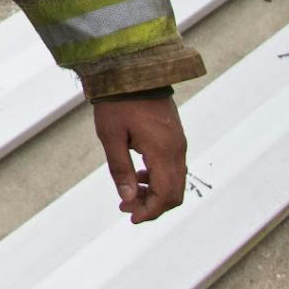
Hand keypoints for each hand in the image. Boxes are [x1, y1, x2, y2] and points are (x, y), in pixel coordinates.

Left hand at [93, 96, 187, 222]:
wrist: (131, 70)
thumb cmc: (117, 102)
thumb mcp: (111, 136)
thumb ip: (120, 168)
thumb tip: (127, 198)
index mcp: (163, 151)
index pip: (166, 195)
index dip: (150, 211)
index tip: (130, 218)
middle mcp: (177, 149)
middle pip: (175, 192)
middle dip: (152, 206)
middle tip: (126, 208)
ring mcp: (178, 143)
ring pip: (175, 181)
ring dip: (154, 192)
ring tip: (128, 194)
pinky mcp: (174, 137)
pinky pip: (172, 167)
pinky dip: (157, 178)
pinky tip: (137, 175)